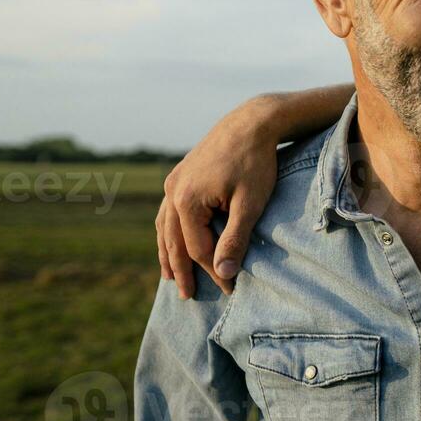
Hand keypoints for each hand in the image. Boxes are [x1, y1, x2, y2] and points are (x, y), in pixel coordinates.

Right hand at [157, 97, 281, 297]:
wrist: (251, 123)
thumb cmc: (256, 163)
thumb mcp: (250, 204)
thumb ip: (235, 239)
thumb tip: (222, 274)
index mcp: (187, 201)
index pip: (198, 249)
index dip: (214, 272)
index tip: (230, 290)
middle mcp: (173, 192)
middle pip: (174, 242)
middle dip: (183, 271)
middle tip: (188, 297)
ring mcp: (173, 182)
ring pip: (164, 227)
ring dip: (168, 254)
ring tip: (170, 278)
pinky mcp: (179, 176)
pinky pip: (168, 212)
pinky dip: (168, 231)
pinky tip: (170, 241)